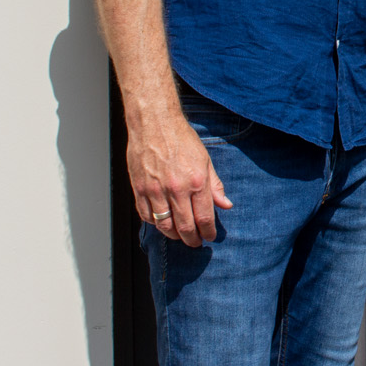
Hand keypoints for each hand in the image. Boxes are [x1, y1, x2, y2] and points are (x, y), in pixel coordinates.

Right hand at [127, 111, 232, 246]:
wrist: (154, 123)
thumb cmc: (181, 139)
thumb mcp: (206, 160)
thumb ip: (215, 186)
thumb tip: (226, 205)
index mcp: (196, 181)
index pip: (204, 218)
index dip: (208, 232)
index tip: (210, 236)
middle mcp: (176, 188)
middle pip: (185, 227)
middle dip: (192, 239)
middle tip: (196, 242)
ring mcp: (155, 190)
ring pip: (164, 225)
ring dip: (174, 235)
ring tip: (180, 235)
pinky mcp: (139, 189)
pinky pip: (146, 216)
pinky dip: (155, 223)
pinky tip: (162, 222)